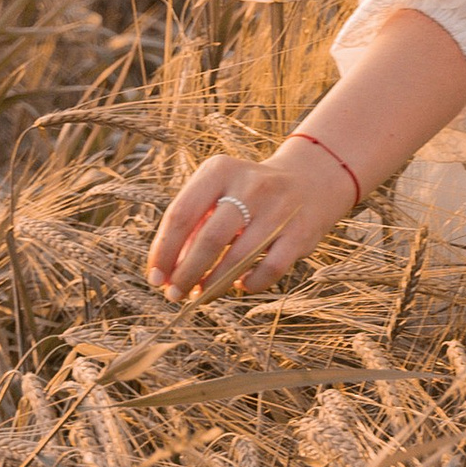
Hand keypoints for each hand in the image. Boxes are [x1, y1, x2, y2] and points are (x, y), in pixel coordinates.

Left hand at [146, 139, 355, 301]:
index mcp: (220, 170)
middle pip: (209, 239)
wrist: (311, 180)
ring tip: (199, 296)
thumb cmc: (247, 194)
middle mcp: (250, 186)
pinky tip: (239, 284)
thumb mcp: (218, 191)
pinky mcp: (301, 233)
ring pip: (239, 259)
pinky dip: (249, 284)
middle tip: (174, 294)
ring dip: (213, 285)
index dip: (164, 251)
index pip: (181, 214)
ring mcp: (279, 210)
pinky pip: (269, 270)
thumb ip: (192, 224)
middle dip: (186, 273)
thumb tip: (166, 271)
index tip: (155, 277)